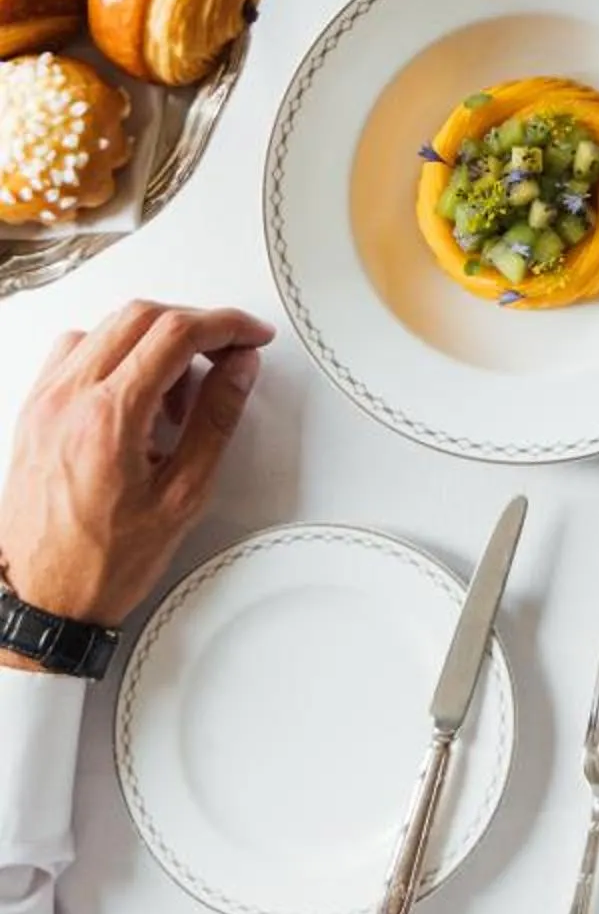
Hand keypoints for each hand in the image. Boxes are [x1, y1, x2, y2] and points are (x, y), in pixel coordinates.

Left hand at [0, 302, 270, 634]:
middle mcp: (69, 399)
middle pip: (142, 316)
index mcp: (108, 418)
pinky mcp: (33, 410)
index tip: (249, 335)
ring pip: (108, 326)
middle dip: (195, 325)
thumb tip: (238, 370)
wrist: (41, 597)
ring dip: (153, 340)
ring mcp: (45, 401)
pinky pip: (75, 351)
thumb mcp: (182, 497)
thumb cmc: (100, 562)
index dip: (225, 324)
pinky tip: (132, 392)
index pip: (176, 333)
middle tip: (225, 353)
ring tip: (177, 391)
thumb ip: (215, 421)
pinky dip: (113, 353)